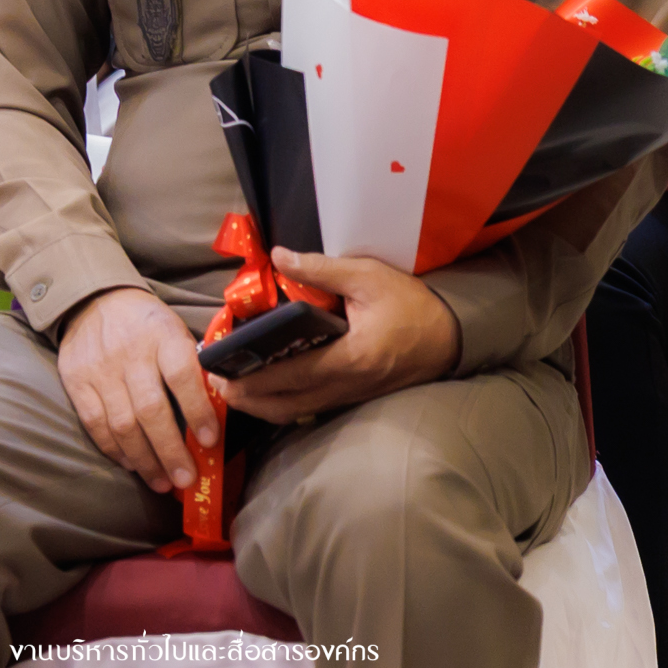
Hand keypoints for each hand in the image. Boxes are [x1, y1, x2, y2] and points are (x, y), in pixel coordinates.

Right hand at [56, 286, 220, 493]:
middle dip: (170, 451)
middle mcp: (131, 353)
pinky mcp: (77, 382)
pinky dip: (114, 450)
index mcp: (163, 336)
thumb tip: (219, 410)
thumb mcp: (176, 330)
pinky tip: (131, 464)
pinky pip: (96, 424)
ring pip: (122, 424)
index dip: (197, 411)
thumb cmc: (147, 324)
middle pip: (151, 410)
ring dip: (144, 460)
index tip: (210, 441)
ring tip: (162, 482)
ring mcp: (101, 370)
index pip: (182, 376)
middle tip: (186, 479)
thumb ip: (193, 366)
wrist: (94, 300)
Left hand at [212, 248, 458, 423]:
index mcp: (350, 357)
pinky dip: (286, 406)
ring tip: (236, 393)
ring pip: (298, 411)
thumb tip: (278, 256)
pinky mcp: (355, 397)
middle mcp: (347, 385)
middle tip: (217, 388)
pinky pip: (313, 408)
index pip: (291, 374)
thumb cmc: (411, 304)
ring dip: (264, 406)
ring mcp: (351, 396)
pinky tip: (269, 395)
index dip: (254, 380)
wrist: (450, 336)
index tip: (223, 377)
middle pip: (288, 402)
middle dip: (249, 399)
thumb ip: (321, 269)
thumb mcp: (368, 276)